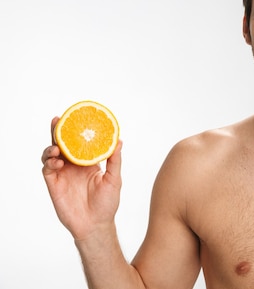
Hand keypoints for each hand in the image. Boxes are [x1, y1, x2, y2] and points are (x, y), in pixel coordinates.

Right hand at [42, 117, 122, 239]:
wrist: (95, 225)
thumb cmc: (107, 203)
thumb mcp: (114, 178)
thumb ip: (115, 160)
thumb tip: (119, 140)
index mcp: (88, 162)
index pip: (80, 142)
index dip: (75, 130)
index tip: (75, 116)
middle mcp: (74, 165)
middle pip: (62, 144)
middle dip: (58, 131)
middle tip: (57, 119)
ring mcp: (63, 174)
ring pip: (51, 155)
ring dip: (51, 148)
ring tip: (57, 148)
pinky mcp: (54, 184)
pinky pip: (47, 170)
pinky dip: (50, 163)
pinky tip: (57, 162)